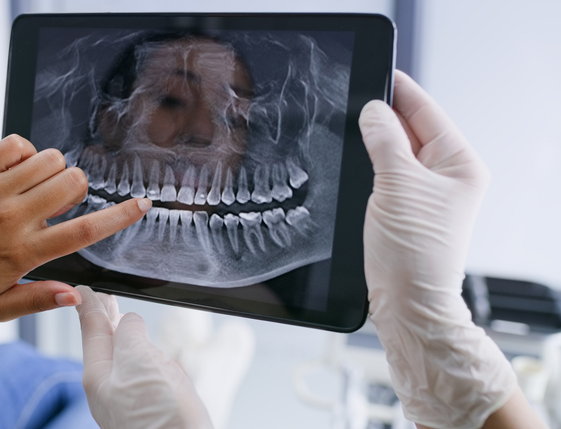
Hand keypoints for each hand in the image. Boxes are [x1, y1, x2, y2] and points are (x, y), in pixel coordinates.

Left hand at [0, 135, 150, 320]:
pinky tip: (20, 174)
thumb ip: (39, 300)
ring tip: (39, 191)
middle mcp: (11, 217)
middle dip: (80, 191)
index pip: (83, 231)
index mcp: (22, 252)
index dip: (119, 216)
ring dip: (55, 172)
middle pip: (72, 184)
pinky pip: (15, 144)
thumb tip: (76, 295)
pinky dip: (26, 153)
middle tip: (62, 207)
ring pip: (49, 160)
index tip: (141, 204)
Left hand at [75, 285, 212, 428]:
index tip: (82, 288)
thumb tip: (128, 322)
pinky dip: (139, 357)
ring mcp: (128, 401)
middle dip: (103, 317)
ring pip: (121, 358)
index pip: (92, 328)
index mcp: (99, 374)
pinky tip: (145, 354)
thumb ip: (130, 337)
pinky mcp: (148, 410)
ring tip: (118, 318)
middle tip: (101, 296)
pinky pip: (139, 376)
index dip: (90, 303)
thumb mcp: (140, 365)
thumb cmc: (160, 420)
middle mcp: (109, 388)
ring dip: (119, 335)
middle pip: (104, 343)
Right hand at [359, 71, 516, 427]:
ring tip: (349, 128)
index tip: (378, 73)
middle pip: (411, 131)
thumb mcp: (398, 186)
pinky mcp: (403, 211)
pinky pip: (385, 176)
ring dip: (373, 143)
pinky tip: (353, 161)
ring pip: (395, 153)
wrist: (407, 304)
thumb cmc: (415, 254)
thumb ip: (385, 141)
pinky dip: (369, 166)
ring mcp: (425, 195)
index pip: (428, 113)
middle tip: (352, 101)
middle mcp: (446, 177)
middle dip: (382, 117)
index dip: (401, 92)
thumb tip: (373, 111)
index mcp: (460, 165)